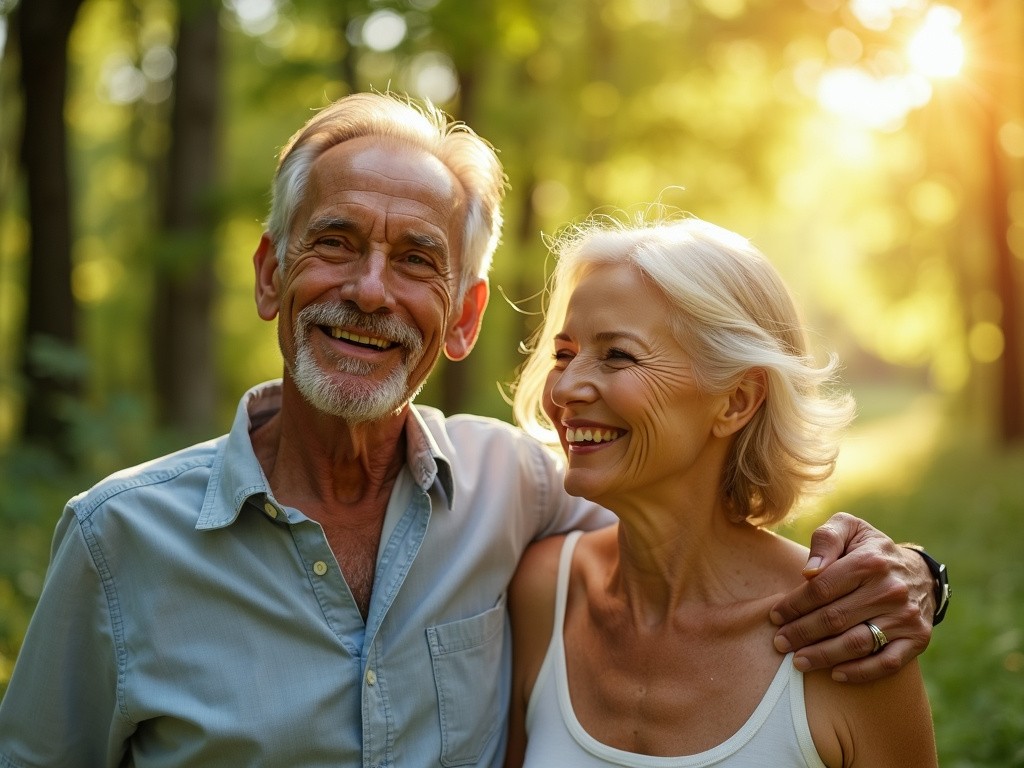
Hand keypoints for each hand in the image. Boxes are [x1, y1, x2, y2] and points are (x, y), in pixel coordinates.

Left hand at [770, 512, 934, 682]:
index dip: (794, 604)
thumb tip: (809, 571)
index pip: (822, 588)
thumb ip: (826, 539)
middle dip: (801, 633)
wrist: (920, 573)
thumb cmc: (870, 550)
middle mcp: (890, 590)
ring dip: (823, 655)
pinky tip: (835, 674)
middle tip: (780, 643)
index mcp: (869, 561)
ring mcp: (905, 617)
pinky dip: (860, 672)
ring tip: (798, 661)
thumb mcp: (849, 528)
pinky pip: (887, 662)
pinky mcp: (918, 639)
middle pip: (835, 618)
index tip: (775, 616)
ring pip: (857, 643)